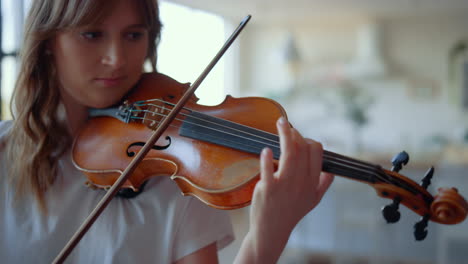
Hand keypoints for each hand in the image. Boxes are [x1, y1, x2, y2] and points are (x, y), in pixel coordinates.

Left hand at [247, 117, 333, 261]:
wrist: (272, 231)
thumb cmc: (292, 212)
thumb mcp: (313, 200)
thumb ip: (324, 184)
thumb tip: (331, 170)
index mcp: (313, 182)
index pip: (317, 152)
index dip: (309, 140)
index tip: (299, 138)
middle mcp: (301, 182)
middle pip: (303, 149)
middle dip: (295, 133)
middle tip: (286, 125)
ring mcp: (285, 186)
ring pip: (290, 153)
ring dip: (285, 134)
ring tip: (280, 123)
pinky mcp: (268, 189)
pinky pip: (268, 170)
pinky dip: (267, 158)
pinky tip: (266, 149)